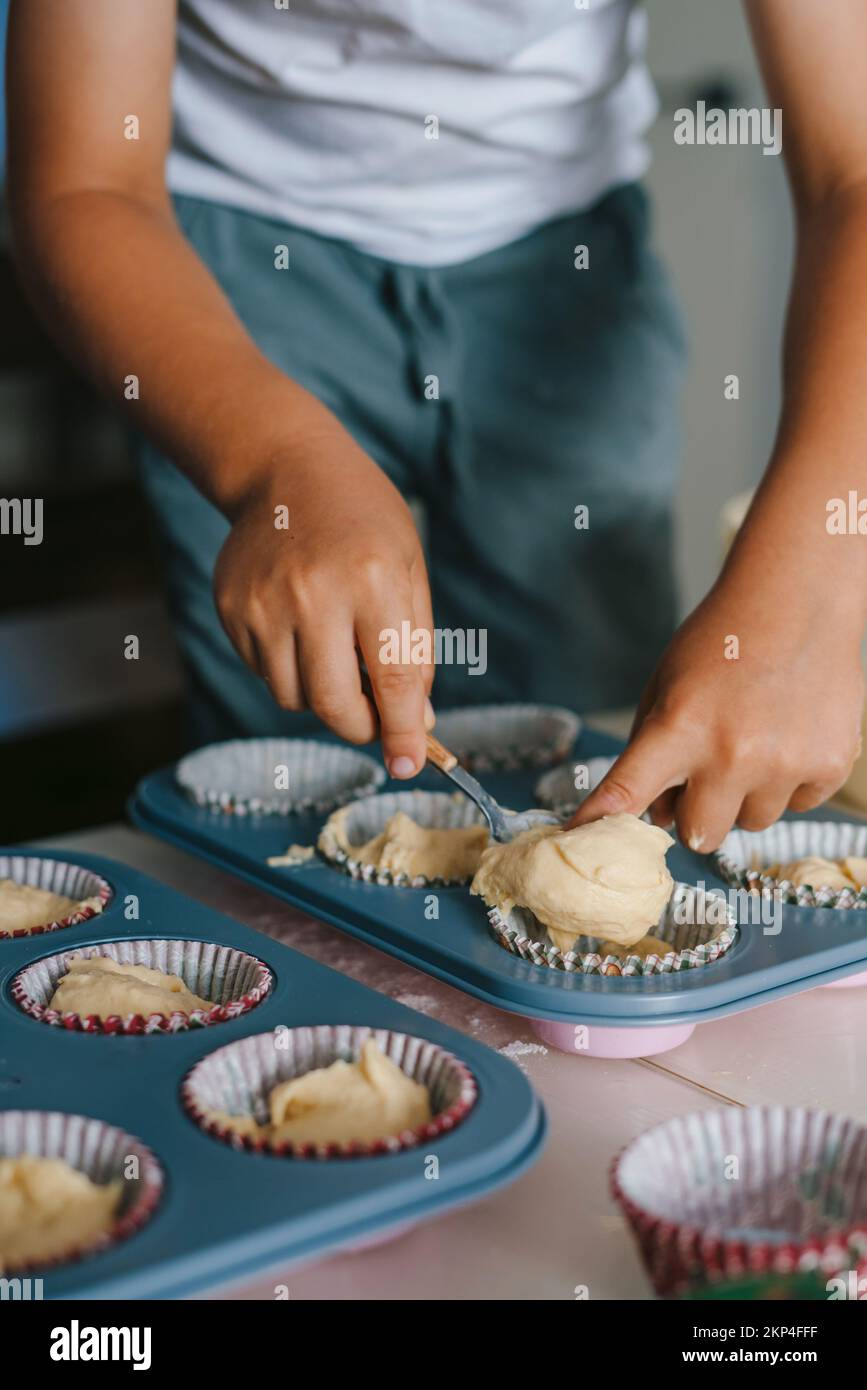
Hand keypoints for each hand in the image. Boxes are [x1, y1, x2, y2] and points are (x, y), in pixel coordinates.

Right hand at [213, 421, 433, 776]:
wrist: (286, 470)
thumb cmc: (364, 520)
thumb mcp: (409, 568)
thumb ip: (415, 649)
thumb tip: (417, 722)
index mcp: (372, 580)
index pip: (391, 680)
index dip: (402, 732)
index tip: (408, 763)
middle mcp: (313, 594)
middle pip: (333, 704)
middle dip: (360, 725)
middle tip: (375, 717)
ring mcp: (264, 604)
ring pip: (294, 697)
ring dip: (322, 695)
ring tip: (335, 649)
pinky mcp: (232, 610)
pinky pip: (265, 673)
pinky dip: (290, 669)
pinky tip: (301, 627)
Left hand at [569, 579, 863, 849]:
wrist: (799, 598)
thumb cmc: (723, 640)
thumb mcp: (667, 685)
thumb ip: (651, 751)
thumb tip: (655, 817)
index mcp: (680, 727)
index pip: (628, 793)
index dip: (600, 822)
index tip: (579, 842)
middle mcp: (732, 754)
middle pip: (699, 834)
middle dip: (695, 813)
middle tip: (704, 776)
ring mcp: (785, 764)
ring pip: (751, 823)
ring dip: (745, 797)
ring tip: (754, 741)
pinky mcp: (830, 765)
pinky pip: (798, 805)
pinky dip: (790, 781)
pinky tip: (789, 734)